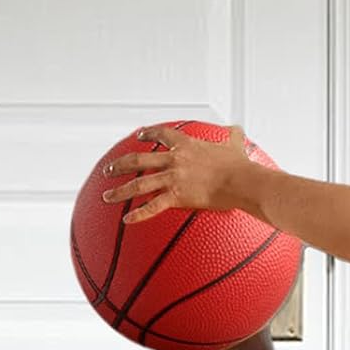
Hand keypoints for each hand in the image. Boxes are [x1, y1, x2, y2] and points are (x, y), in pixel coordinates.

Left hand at [100, 123, 255, 224]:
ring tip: (106, 196)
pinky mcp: (177, 196)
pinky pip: (153, 206)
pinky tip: (127, 221)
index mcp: (187, 145)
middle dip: (121, 164)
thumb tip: (238, 129)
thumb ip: (233, 136)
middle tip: (109, 168)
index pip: (162, 135)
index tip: (139, 135)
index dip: (148, 134)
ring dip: (120, 191)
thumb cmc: (240, 165)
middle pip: (140, 159)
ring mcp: (174, 178)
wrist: (242, 180)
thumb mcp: (235, 144)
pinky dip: (138, 214)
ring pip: (139, 183)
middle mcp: (175, 159)